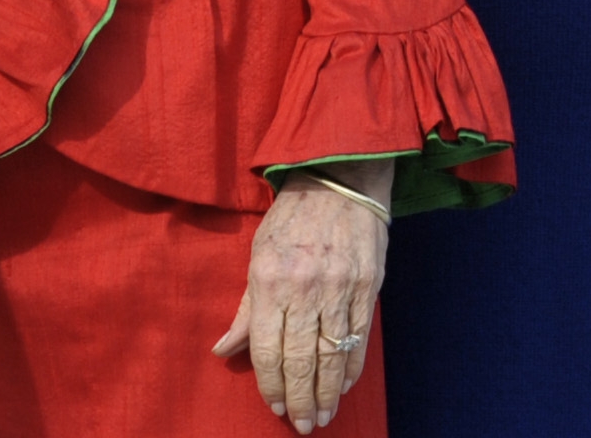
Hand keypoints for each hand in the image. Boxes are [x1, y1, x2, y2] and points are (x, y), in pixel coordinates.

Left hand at [213, 162, 392, 430]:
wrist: (340, 178)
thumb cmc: (291, 217)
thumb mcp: (258, 255)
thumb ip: (245, 309)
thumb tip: (224, 350)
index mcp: (271, 281)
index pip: (268, 349)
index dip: (271, 385)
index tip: (276, 407)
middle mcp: (305, 288)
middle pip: (301, 360)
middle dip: (301, 399)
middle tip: (304, 425)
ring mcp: (339, 287)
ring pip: (333, 354)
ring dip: (329, 392)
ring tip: (324, 415)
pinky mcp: (367, 285)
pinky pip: (359, 336)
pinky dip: (352, 366)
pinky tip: (346, 384)